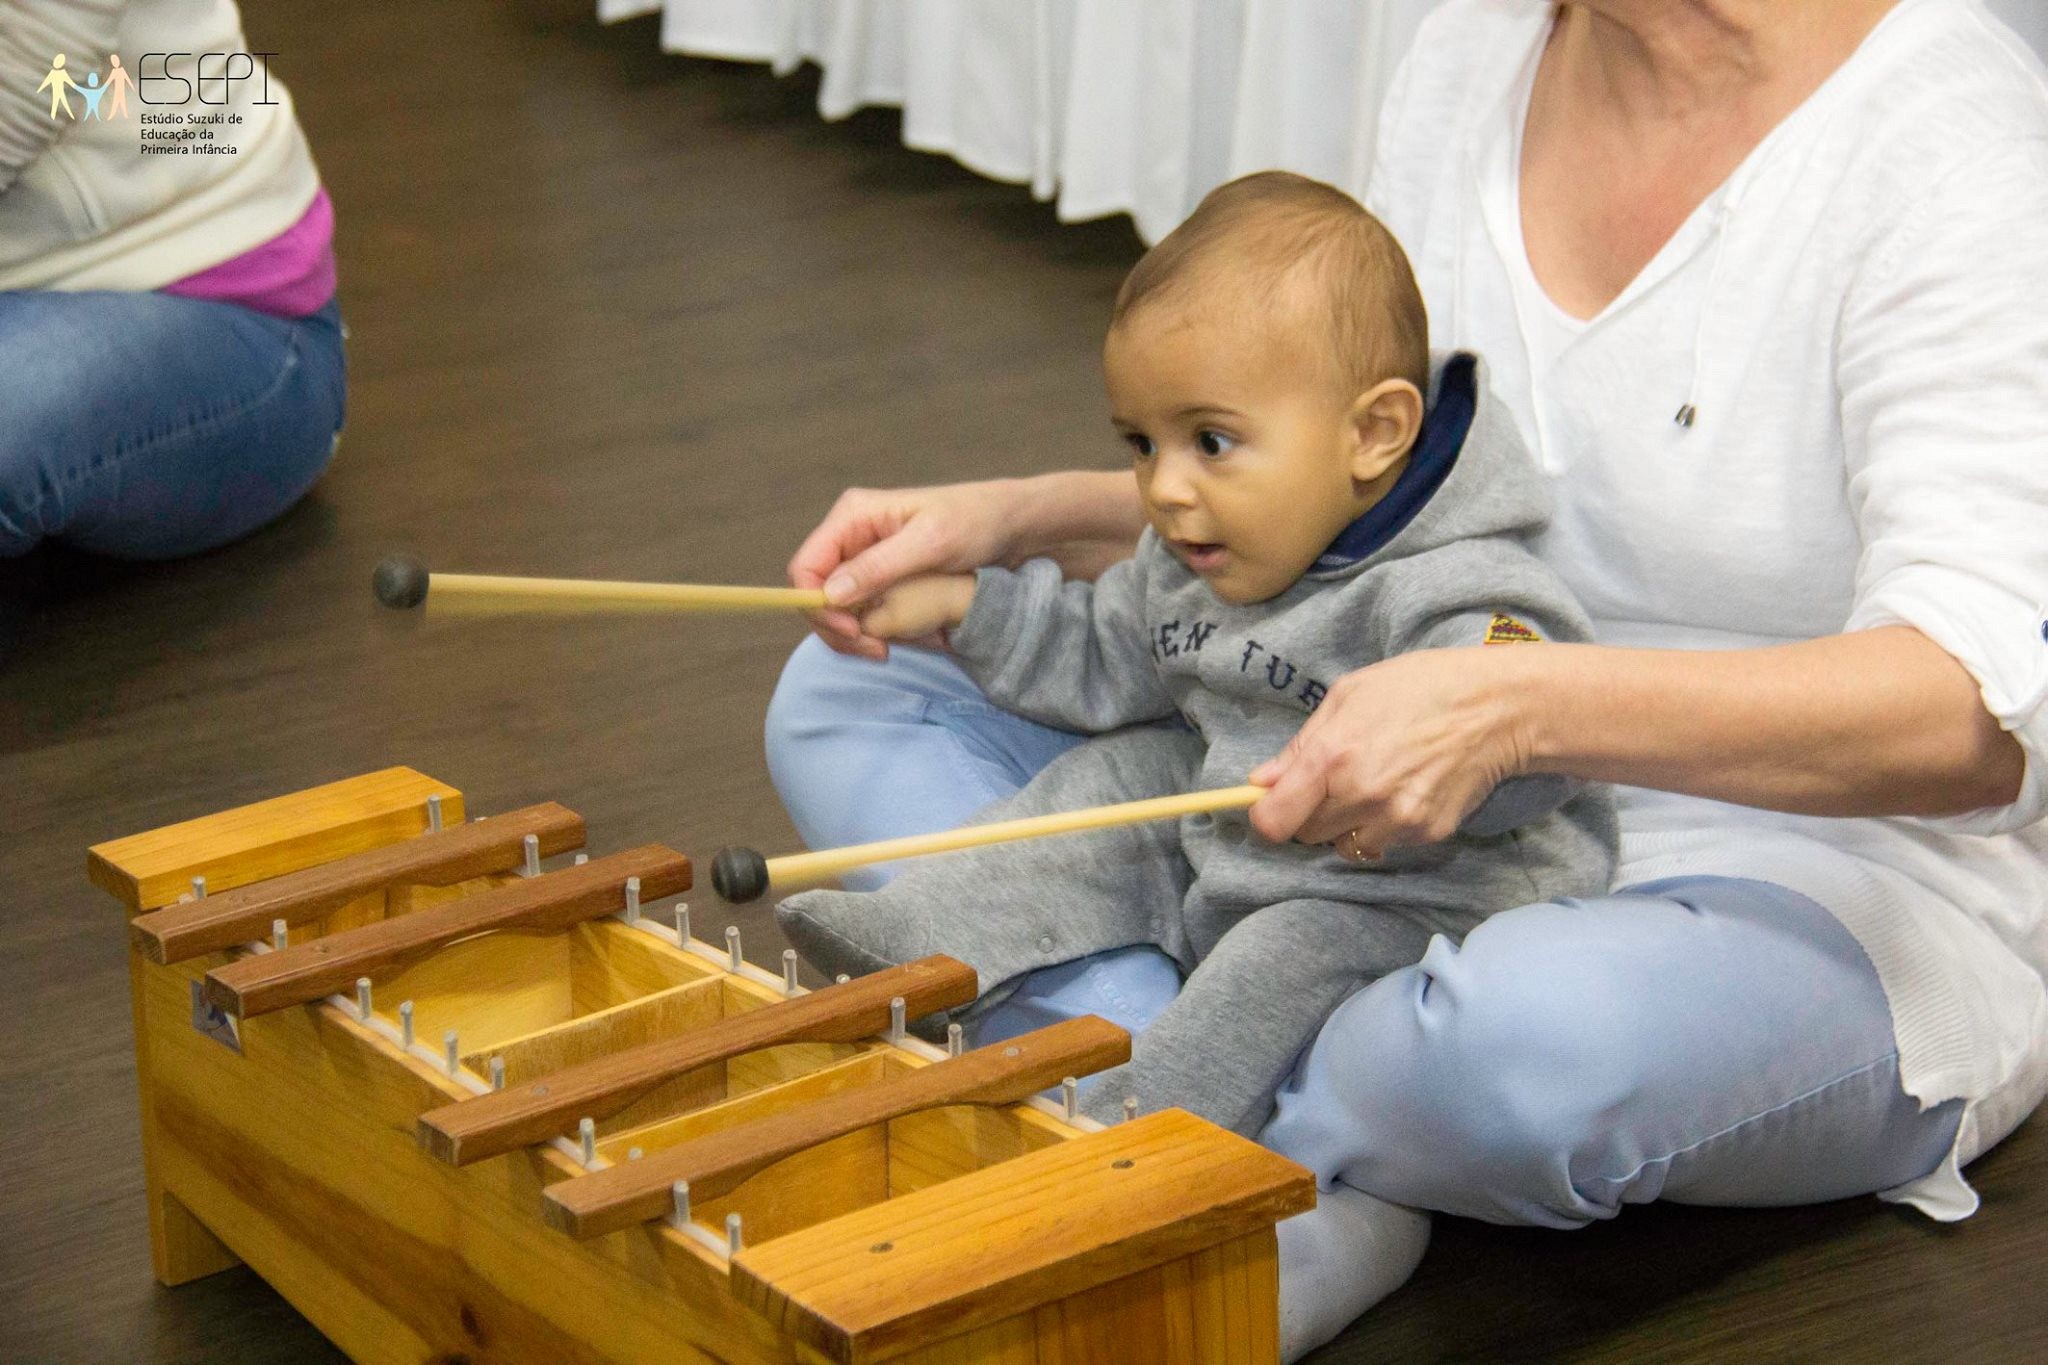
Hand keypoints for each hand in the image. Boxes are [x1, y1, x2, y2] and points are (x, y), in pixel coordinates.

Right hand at [787, 481, 1028, 659]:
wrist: (1012, 526)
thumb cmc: (977, 522)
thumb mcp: (931, 544)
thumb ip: (879, 567)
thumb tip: (830, 594)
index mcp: (853, 517)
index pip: (806, 567)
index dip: (816, 605)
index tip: (853, 631)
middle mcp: (852, 536)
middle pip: (817, 593)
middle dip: (839, 628)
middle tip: (877, 650)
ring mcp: (866, 559)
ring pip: (838, 609)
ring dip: (857, 635)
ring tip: (889, 649)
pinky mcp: (882, 579)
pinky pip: (863, 612)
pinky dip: (875, 632)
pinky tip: (900, 640)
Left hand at [1247, 649, 1538, 855]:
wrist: (1498, 707)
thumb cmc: (1420, 687)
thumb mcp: (1350, 695)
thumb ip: (1301, 745)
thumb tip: (1263, 782)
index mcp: (1332, 756)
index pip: (1274, 822)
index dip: (1267, 817)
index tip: (1274, 805)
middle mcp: (1360, 795)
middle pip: (1306, 836)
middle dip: (1310, 814)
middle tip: (1334, 782)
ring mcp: (1396, 820)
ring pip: (1345, 844)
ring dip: (1348, 823)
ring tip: (1376, 782)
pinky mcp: (1426, 834)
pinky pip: (1384, 842)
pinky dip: (1385, 824)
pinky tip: (1405, 788)